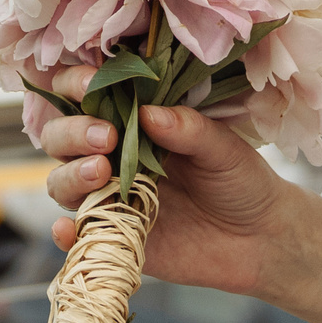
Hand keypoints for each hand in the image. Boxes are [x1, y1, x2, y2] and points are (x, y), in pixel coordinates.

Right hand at [38, 63, 300, 298]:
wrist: (260, 239)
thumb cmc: (240, 180)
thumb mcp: (223, 148)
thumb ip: (188, 129)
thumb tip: (148, 112)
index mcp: (134, 122)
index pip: (87, 95)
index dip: (77, 84)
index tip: (89, 83)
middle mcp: (112, 156)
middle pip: (61, 137)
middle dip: (72, 132)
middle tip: (105, 136)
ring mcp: (110, 198)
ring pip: (62, 182)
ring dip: (70, 174)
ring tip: (102, 172)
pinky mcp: (114, 237)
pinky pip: (78, 235)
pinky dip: (65, 233)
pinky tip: (68, 229)